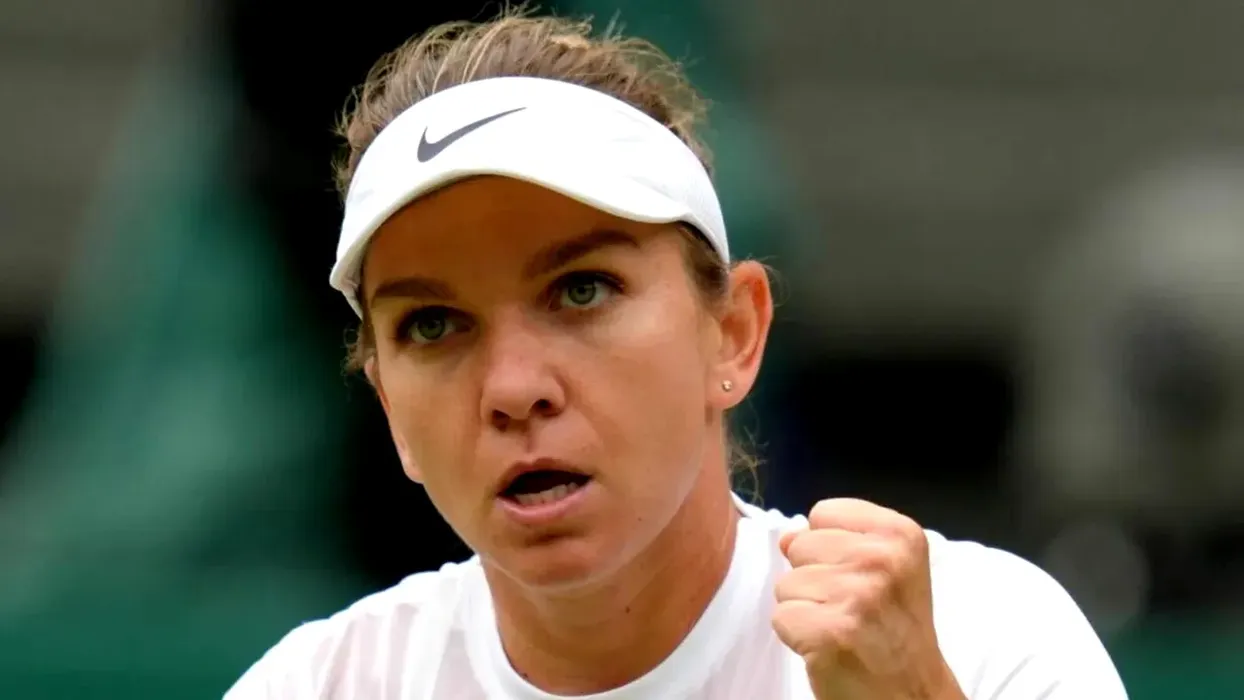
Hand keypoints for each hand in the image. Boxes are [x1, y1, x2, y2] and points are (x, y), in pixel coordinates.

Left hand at [773, 498, 965, 699]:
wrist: (912, 693)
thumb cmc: (894, 629)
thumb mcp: (885, 570)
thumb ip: (836, 541)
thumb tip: (786, 537)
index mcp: (900, 535)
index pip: (823, 513)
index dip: (829, 547)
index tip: (859, 577)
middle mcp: (882, 560)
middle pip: (799, 546)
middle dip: (814, 578)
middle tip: (851, 609)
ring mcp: (857, 596)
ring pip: (786, 584)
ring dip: (805, 609)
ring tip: (842, 628)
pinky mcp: (831, 632)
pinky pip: (781, 618)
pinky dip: (797, 637)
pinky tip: (829, 646)